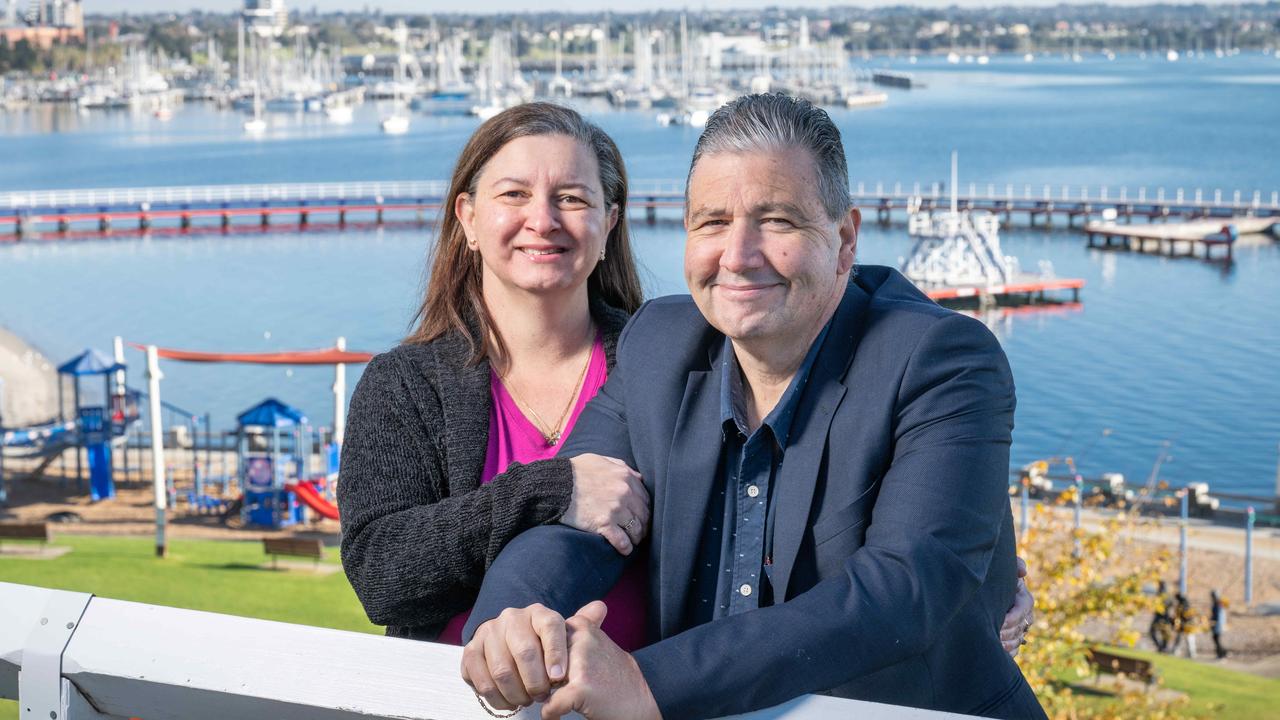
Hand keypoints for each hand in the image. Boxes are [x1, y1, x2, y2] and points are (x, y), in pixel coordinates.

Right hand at [462, 604, 567, 711]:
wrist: (507, 642)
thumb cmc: (540, 646)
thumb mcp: (561, 639)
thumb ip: (576, 638)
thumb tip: (591, 624)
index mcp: (538, 613)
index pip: (550, 626)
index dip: (556, 653)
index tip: (558, 677)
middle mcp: (512, 618)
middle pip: (525, 652)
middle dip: (535, 682)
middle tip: (541, 696)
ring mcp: (489, 632)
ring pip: (502, 671)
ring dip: (516, 694)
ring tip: (525, 700)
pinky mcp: (471, 650)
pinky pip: (482, 681)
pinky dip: (497, 698)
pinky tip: (508, 702)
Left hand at [542, 601, 660, 719]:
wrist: (638, 705)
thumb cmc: (617, 676)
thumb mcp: (602, 642)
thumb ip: (590, 623)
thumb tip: (596, 605)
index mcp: (582, 625)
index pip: (541, 642)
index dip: (546, 661)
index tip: (559, 671)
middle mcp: (581, 638)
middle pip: (539, 662)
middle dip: (543, 677)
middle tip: (561, 689)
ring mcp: (581, 662)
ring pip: (541, 682)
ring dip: (546, 695)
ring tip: (563, 700)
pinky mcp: (580, 688)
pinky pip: (550, 704)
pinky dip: (551, 714)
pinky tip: (559, 715)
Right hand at [563, 454, 649, 554]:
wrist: (556, 484)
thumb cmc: (576, 470)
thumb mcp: (600, 460)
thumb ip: (621, 466)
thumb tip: (638, 477)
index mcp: (625, 476)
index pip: (645, 498)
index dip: (645, 509)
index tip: (642, 516)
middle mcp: (624, 492)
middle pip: (644, 515)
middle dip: (644, 525)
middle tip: (641, 532)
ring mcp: (615, 509)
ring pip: (635, 529)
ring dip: (636, 538)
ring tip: (633, 542)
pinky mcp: (603, 524)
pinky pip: (622, 541)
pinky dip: (625, 548)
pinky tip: (625, 551)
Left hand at [1000, 557, 1034, 657]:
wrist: (986, 588)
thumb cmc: (995, 576)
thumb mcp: (1004, 568)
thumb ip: (1014, 564)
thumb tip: (1023, 571)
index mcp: (1024, 598)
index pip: (1022, 610)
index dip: (1011, 618)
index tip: (998, 623)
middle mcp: (1025, 615)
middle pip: (1020, 627)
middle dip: (1006, 633)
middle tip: (991, 636)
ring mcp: (1020, 628)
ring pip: (1018, 640)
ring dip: (1006, 644)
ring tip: (992, 645)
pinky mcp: (1013, 638)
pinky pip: (1015, 649)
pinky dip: (1008, 653)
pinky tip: (996, 654)